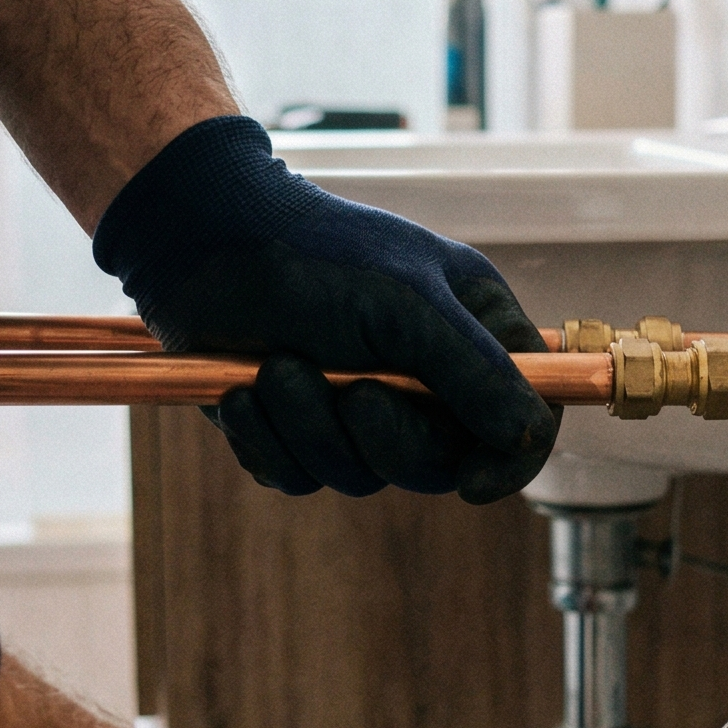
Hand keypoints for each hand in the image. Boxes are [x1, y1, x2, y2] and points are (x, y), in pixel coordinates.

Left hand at [92, 115, 558, 501]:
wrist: (199, 243)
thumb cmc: (313, 255)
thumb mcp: (408, 304)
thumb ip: (474, 370)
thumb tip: (527, 433)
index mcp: (470, 331)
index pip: (525, 414)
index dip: (510, 458)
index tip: (472, 485)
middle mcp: (421, 375)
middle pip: (437, 464)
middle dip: (386, 438)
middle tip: (352, 393)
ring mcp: (356, 405)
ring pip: (358, 475)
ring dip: (310, 429)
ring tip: (277, 367)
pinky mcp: (294, 427)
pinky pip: (295, 475)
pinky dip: (267, 440)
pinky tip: (244, 392)